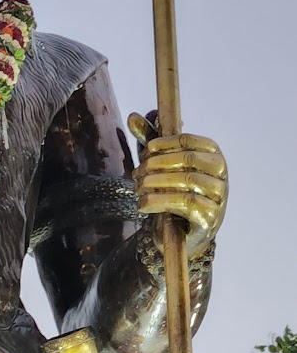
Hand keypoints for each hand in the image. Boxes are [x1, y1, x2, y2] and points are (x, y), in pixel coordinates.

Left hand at [128, 114, 227, 257]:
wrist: (182, 235)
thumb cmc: (174, 194)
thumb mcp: (160, 167)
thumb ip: (149, 142)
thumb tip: (132, 117)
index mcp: (212, 154)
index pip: (188, 141)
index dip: (163, 144)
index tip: (145, 152)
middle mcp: (220, 173)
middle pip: (188, 159)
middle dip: (157, 164)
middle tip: (137, 173)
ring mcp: (219, 196)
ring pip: (188, 181)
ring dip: (157, 183)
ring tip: (138, 188)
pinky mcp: (211, 217)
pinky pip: (186, 204)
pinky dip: (160, 201)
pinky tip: (143, 204)